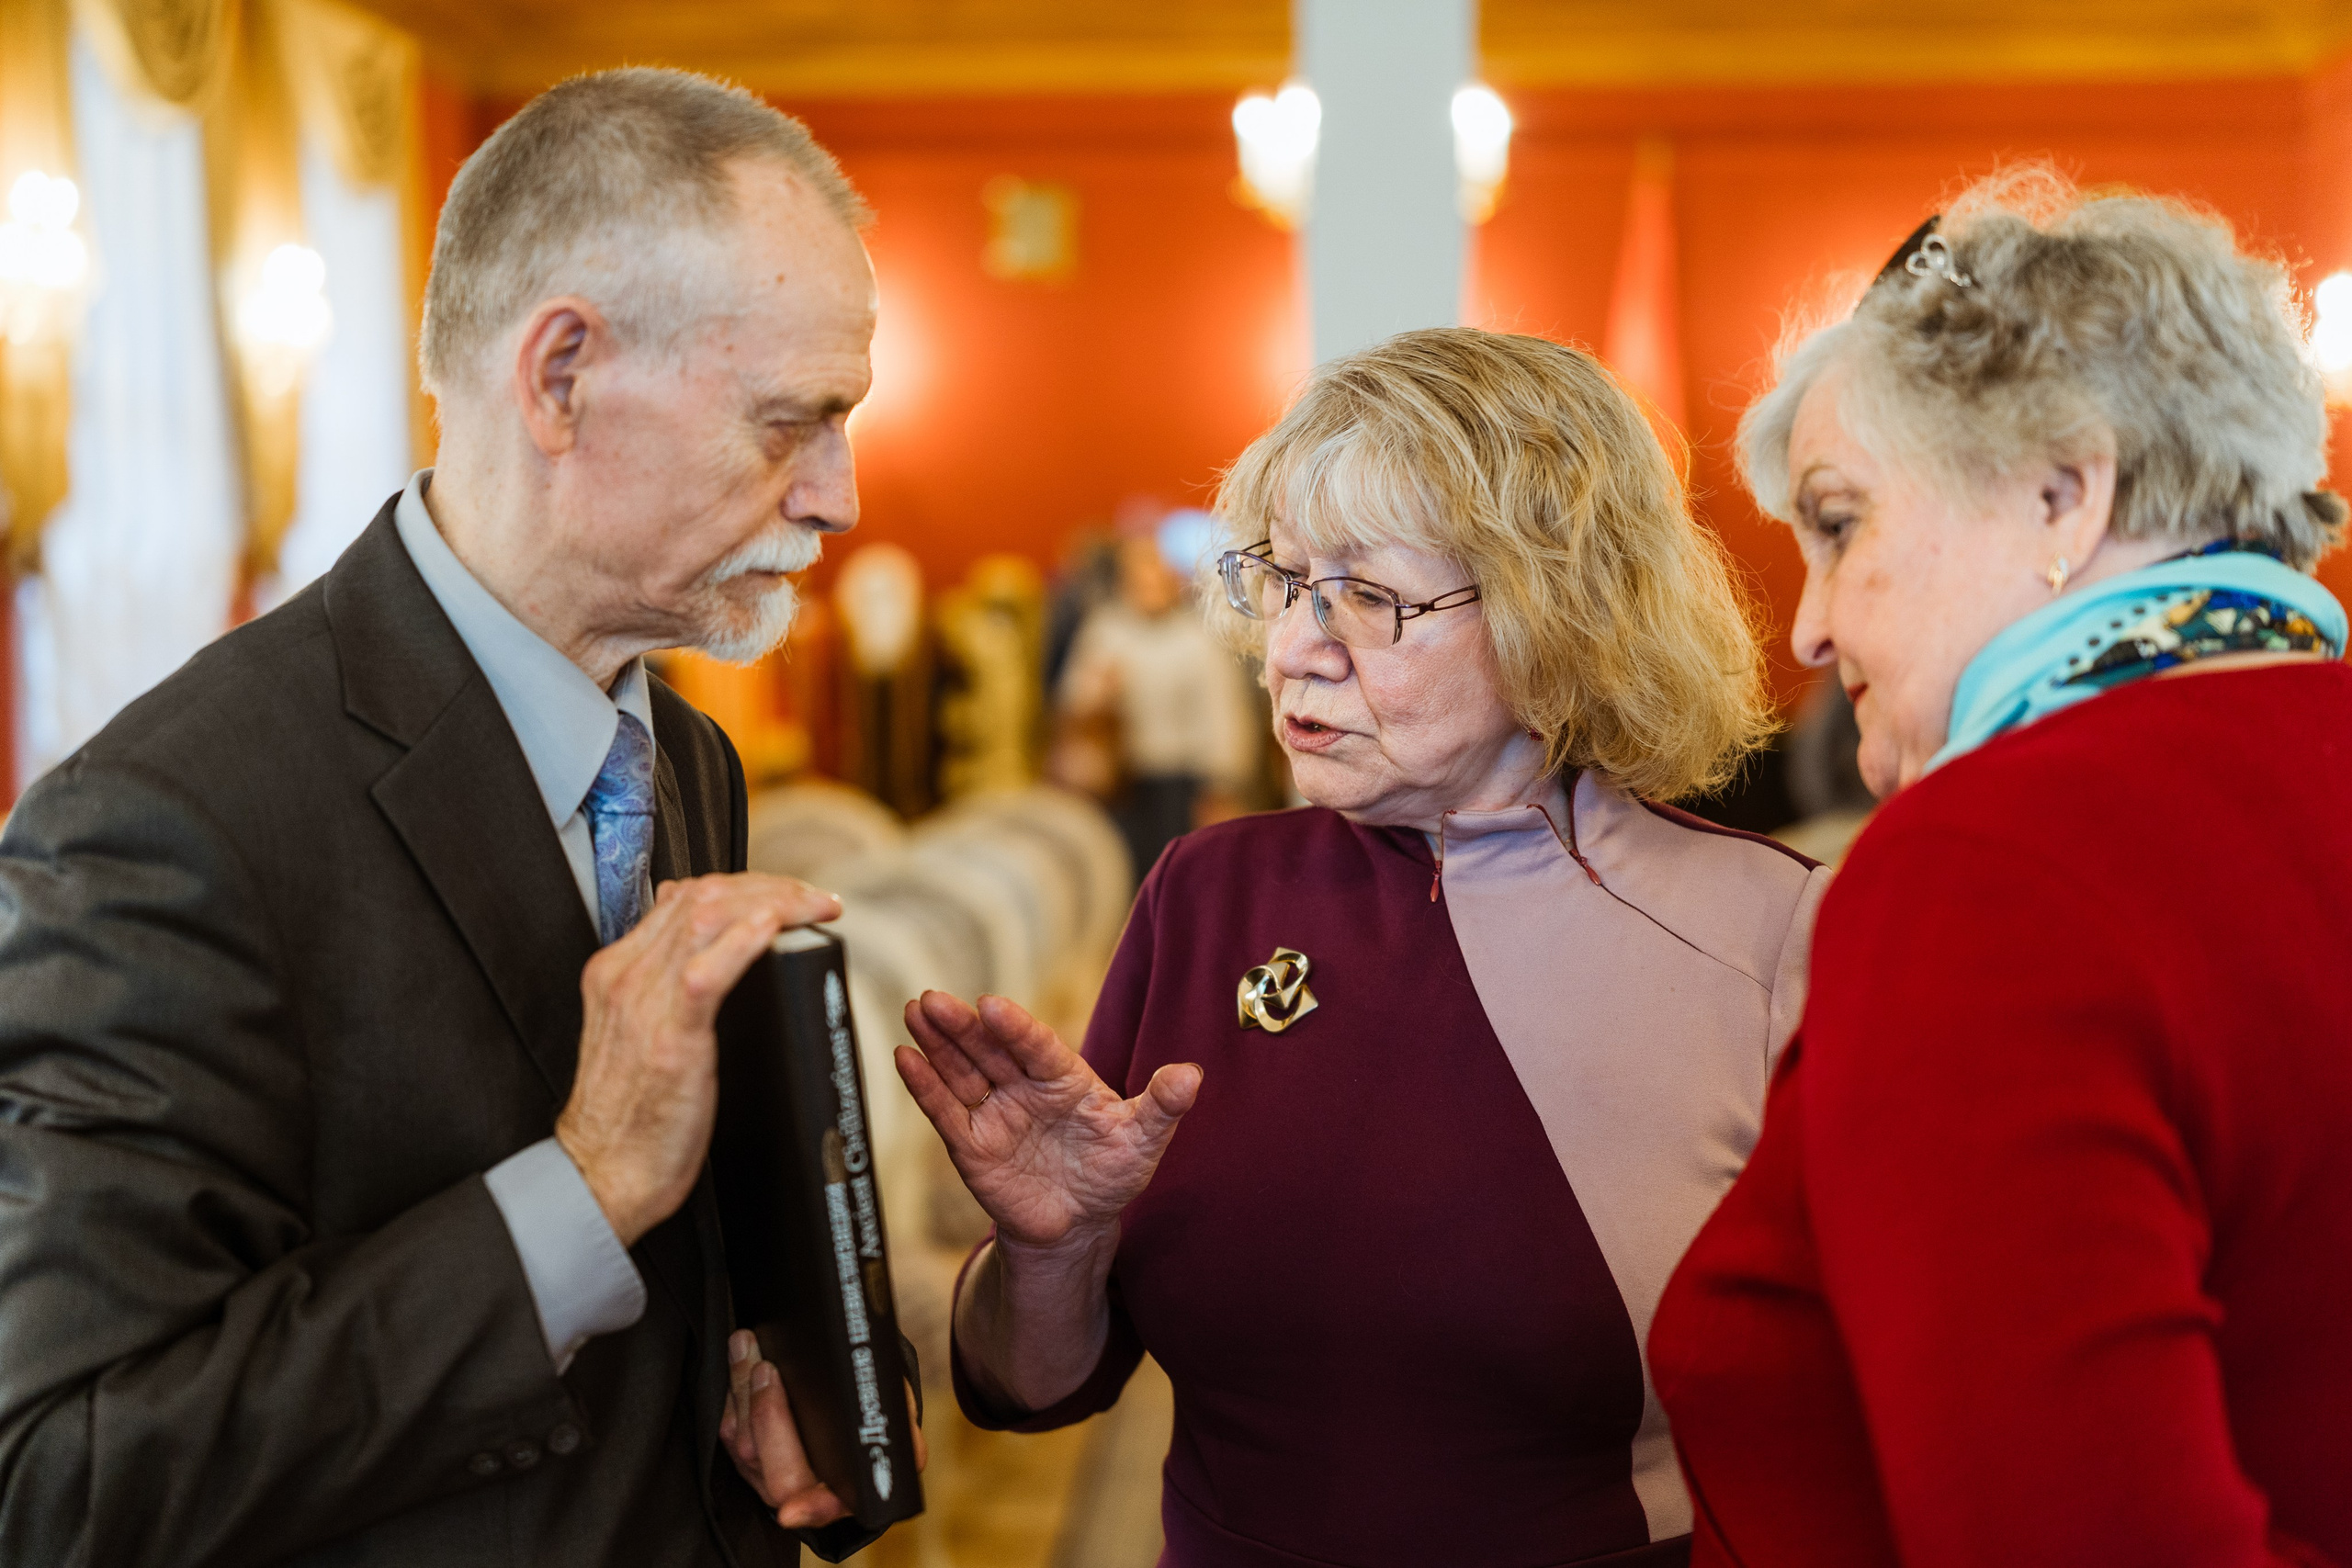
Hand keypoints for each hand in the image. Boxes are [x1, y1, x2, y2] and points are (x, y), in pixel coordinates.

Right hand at [557, 873, 840, 1245]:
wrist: (599, 1174)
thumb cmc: (630, 1118)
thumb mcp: (639, 1037)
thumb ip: (667, 994)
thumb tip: (723, 965)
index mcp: (617, 972)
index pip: (682, 897)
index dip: (742, 885)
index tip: (784, 894)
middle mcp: (626, 977)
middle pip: (701, 897)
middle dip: (768, 885)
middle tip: (814, 897)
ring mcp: (643, 1004)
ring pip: (708, 918)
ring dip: (774, 901)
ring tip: (816, 907)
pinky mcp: (670, 1039)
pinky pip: (707, 972)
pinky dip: (746, 941)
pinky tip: (777, 927)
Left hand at [720, 1330, 925, 1529]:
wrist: (850, 1426)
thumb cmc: (877, 1421)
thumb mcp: (898, 1423)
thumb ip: (901, 1431)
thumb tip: (898, 1421)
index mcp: (850, 1495)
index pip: (827, 1509)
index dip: (810, 1509)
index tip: (792, 1509)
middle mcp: (805, 1497)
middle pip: (776, 1475)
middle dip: (769, 1418)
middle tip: (767, 1370)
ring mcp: (770, 1483)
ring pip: (746, 1449)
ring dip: (743, 1392)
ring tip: (749, 1349)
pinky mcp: (745, 1462)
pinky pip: (730, 1434)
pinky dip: (734, 1397)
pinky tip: (740, 1365)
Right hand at [895, 992, 1201, 1253]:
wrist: (1078, 1222)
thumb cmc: (1111, 1170)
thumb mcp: (1142, 1139)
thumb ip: (1162, 1106)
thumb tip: (1192, 1075)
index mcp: (1064, 1075)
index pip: (1036, 1045)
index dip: (1015, 1027)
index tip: (992, 1006)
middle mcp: (1023, 1085)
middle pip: (988, 1049)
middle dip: (961, 1024)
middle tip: (934, 998)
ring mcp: (994, 1110)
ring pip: (960, 1070)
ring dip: (936, 1042)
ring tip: (914, 1011)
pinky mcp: (970, 1143)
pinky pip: (944, 1110)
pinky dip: (923, 1085)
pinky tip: (904, 1057)